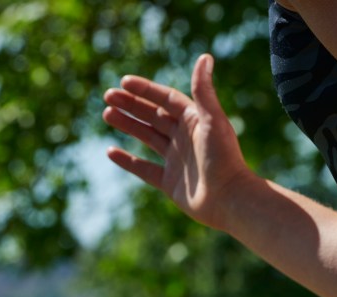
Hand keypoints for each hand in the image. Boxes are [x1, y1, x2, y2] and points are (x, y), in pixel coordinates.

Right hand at [102, 53, 250, 229]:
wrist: (230, 199)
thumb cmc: (224, 158)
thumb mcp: (212, 120)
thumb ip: (204, 90)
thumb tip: (205, 56)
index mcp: (195, 121)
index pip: (166, 99)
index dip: (146, 90)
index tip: (124, 82)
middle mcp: (185, 138)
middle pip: (154, 115)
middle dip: (131, 105)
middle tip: (108, 96)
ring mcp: (176, 160)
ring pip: (147, 137)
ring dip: (128, 125)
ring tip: (106, 114)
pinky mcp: (170, 183)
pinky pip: (144, 169)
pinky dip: (128, 161)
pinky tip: (110, 150)